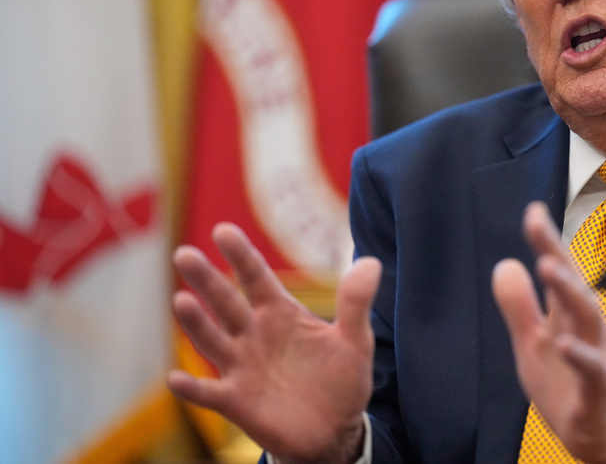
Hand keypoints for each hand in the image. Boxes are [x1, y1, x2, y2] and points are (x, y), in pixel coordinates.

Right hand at [168, 223, 378, 463]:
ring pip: (212, 340)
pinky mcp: (236, 402)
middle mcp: (254, 335)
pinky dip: (193, 388)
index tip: (223, 231)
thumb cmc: (341, 379)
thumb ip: (356, 302)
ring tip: (181, 300)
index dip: (241, 255)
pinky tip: (177, 379)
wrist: (335, 432)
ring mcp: (242, 367)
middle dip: (206, 280)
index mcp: (280, 313)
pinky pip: (210, 393)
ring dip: (196, 323)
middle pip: (226, 303)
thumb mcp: (355, 340)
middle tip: (184, 254)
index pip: (256, 277)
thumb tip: (372, 262)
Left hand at [491, 202, 605, 463]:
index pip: (559, 270)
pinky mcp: (598, 388)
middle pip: (574, 283)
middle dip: (557, 253)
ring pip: (587, 317)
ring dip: (569, 290)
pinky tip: (562, 342)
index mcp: (567, 313)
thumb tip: (506, 263)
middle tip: (538, 226)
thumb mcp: (532, 341)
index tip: (533, 210)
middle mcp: (585, 326)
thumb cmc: (566, 382)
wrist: (598, 434)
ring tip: (547, 266)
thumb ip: (519, 305)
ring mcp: (595, 354)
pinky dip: (579, 355)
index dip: (546, 240)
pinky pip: (592, 368)